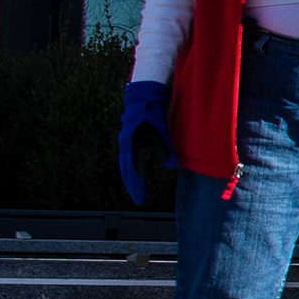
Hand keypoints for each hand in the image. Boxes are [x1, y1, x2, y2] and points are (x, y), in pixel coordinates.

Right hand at [115, 80, 171, 207]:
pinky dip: (135, 170)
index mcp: (131, 146)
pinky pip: (131, 160)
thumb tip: (173, 167)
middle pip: (127, 171)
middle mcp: (125, 147)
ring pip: (128, 167)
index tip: (140, 199)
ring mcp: (127, 144)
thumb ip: (167, 149)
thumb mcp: (162, 132)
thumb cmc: (152, 115)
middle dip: (134, 186)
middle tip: (141, 200)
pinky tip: (142, 176)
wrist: (143, 99)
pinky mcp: (131, 142)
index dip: (136, 186)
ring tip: (145, 192)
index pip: (132, 172)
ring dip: (135, 180)